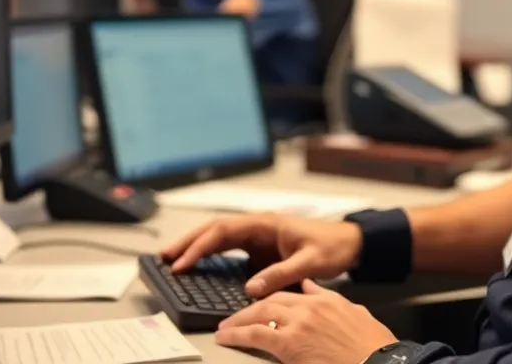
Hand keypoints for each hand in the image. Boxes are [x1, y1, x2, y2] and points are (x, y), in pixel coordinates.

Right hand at [160, 214, 362, 296]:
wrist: (348, 243)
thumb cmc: (332, 246)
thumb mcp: (310, 262)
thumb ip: (281, 274)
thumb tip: (252, 288)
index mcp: (265, 223)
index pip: (223, 231)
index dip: (199, 246)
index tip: (181, 262)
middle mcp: (257, 226)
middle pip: (213, 230)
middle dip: (187, 242)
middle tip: (163, 257)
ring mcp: (256, 237)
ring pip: (217, 238)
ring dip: (194, 247)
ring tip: (171, 260)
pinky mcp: (259, 249)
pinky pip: (227, 249)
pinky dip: (209, 255)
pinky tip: (196, 266)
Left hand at [215, 279, 396, 363]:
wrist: (379, 363)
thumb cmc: (374, 348)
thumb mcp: (358, 315)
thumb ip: (333, 300)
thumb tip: (314, 288)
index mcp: (327, 300)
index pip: (293, 294)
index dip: (274, 299)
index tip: (263, 304)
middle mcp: (310, 306)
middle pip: (272, 300)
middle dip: (251, 308)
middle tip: (236, 317)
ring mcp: (299, 323)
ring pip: (259, 313)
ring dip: (238, 320)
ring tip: (225, 327)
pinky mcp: (289, 343)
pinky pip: (255, 334)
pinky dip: (236, 334)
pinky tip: (225, 337)